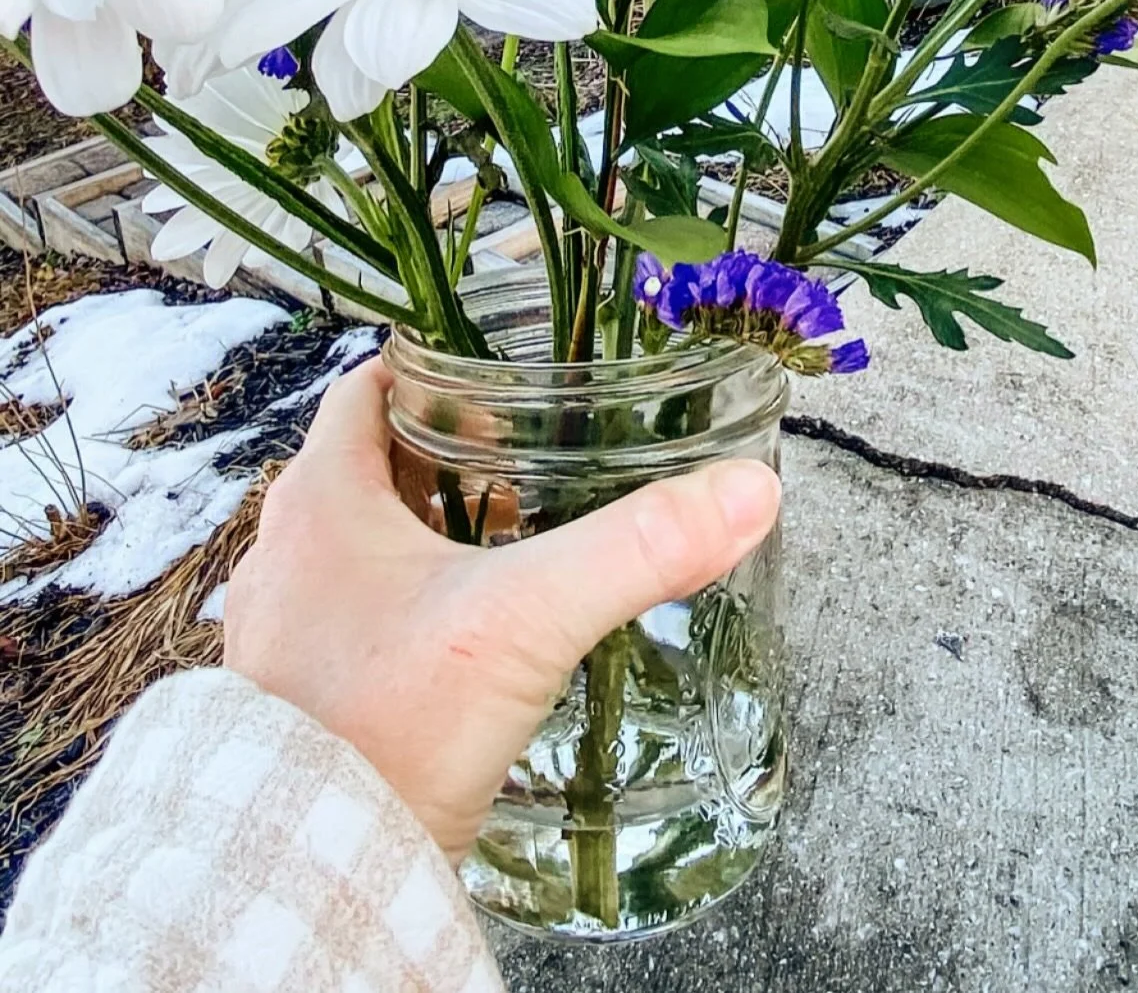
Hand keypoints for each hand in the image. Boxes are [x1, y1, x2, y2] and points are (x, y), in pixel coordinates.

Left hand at [223, 358, 780, 859]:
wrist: (316, 871)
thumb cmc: (392, 723)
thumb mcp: (528, 618)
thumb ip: (637, 549)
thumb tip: (746, 491)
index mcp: (320, 498)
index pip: (370, 386)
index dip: (441, 372)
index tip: (510, 382)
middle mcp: (286, 552)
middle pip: (374, 465)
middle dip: (454, 458)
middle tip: (536, 465)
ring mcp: (285, 629)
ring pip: (366, 547)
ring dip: (433, 537)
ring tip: (518, 546)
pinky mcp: (301, 696)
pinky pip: (358, 622)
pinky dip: (412, 610)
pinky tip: (473, 640)